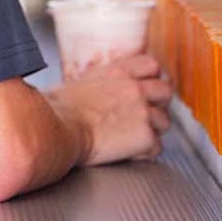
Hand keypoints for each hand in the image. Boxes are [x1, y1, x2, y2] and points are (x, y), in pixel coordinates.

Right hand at [48, 54, 172, 165]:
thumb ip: (94, 82)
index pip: (151, 65)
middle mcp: (135, 88)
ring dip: (152, 130)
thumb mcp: (76, 83)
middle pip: (166, 91)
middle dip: (159, 104)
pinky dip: (144, 153)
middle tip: (146, 115)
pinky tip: (129, 154)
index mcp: (118, 72)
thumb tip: (87, 89)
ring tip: (134, 139)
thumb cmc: (55, 111)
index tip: (145, 87)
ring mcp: (143, 112)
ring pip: (164, 122)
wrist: (57, 131)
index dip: (150, 78)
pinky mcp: (144, 137)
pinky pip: (156, 147)